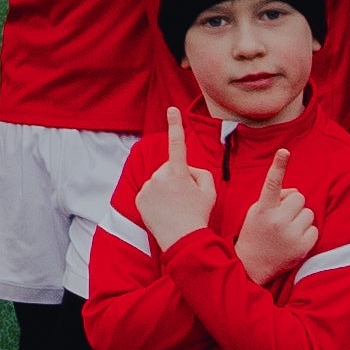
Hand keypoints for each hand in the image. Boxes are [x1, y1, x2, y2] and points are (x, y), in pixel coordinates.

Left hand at [137, 105, 217, 251]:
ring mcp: (147, 187)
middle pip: (170, 169)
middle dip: (178, 177)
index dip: (176, 125)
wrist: (183, 239)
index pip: (178, 143)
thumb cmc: (198, 215)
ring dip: (167, 189)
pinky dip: (156, 199)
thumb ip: (200, 172)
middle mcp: (160, 175)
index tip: (172, 109)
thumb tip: (186, 168)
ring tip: (176, 207)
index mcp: (178, 171)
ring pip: (159, 181)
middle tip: (186, 198)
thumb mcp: (210, 191)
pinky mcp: (139, 198)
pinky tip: (164, 211)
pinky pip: (150, 192)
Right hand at [237, 167, 318, 286]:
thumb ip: (274, 198)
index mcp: (263, 209)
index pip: (272, 183)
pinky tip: (294, 240)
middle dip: (293, 204)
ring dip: (301, 218)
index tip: (284, 151)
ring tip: (287, 230)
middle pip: (299, 197)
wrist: (252, 266)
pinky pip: (314, 229)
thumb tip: (296, 192)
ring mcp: (290, 234)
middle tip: (282, 216)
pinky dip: (307, 233)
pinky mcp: (302, 247)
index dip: (278, 166)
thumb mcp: (256, 212)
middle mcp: (277, 220)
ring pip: (309, 212)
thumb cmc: (254, 234)